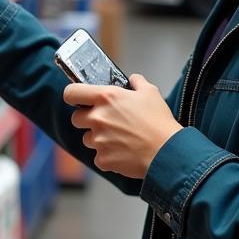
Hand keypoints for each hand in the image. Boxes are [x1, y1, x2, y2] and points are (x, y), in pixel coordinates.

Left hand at [63, 74, 182, 179]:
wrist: (167, 152)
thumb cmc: (159, 122)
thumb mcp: (150, 92)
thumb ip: (136, 82)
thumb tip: (132, 79)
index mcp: (106, 97)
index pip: (71, 93)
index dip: (73, 95)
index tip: (78, 99)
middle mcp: (97, 118)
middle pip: (76, 118)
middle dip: (87, 119)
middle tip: (105, 121)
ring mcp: (98, 140)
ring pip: (87, 139)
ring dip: (98, 138)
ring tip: (119, 138)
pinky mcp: (102, 159)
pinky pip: (98, 156)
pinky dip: (108, 156)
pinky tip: (124, 152)